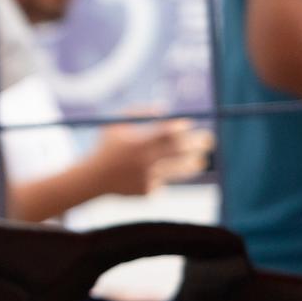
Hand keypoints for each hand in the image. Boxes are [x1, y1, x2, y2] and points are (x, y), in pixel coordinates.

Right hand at [89, 119, 212, 196]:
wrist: (93, 179)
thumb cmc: (106, 147)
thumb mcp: (115, 124)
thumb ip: (138, 112)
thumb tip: (165, 109)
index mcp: (136, 144)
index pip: (167, 134)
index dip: (181, 128)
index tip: (190, 125)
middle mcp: (143, 162)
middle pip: (179, 151)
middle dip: (197, 144)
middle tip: (208, 141)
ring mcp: (147, 178)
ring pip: (179, 170)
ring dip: (192, 164)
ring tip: (198, 161)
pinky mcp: (148, 191)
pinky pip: (164, 181)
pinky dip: (162, 176)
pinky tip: (145, 176)